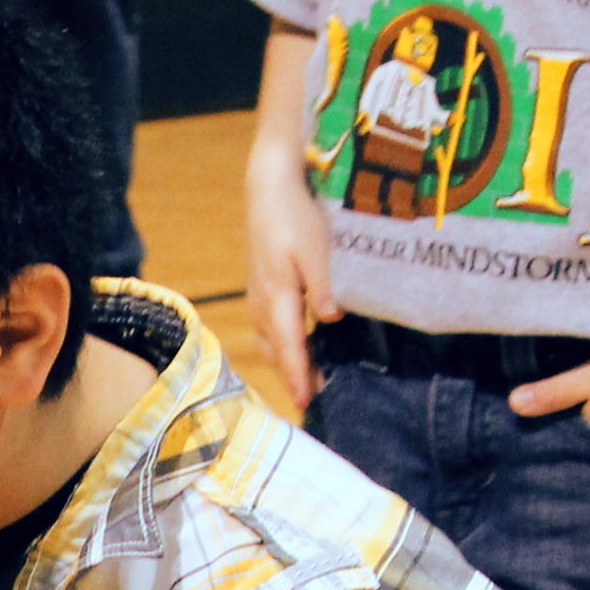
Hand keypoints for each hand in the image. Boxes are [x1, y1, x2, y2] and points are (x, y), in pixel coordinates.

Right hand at [245, 150, 339, 408]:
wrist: (267, 188)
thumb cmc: (294, 214)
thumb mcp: (314, 247)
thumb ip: (323, 284)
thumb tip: (330, 319)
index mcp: (278, 297)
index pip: (289, 346)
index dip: (298, 375)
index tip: (307, 400)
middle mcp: (264, 303)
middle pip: (277, 350)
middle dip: (292, 375)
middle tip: (312, 398)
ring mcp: (259, 295)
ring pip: (271, 340)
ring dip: (286, 361)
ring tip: (306, 377)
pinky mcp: (262, 287)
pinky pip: (269, 327)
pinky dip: (282, 343)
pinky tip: (296, 343)